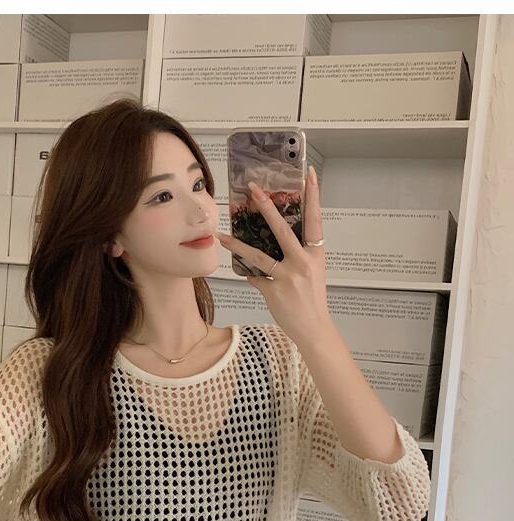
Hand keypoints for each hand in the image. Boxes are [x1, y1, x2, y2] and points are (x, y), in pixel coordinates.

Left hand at [215, 167, 331, 346]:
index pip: (315, 220)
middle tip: (253, 190)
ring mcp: (287, 277)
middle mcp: (302, 262)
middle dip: (266, 207)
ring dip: (237, 245)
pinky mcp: (273, 291)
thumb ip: (299, 254)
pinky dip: (249, 274)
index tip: (310, 175)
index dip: (314, 197)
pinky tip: (243, 271)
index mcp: (315, 254)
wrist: (314, 328)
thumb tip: (277, 240)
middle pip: (281, 229)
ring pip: (258, 254)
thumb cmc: (313, 299)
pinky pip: (255, 277)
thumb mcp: (313, 271)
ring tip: (222, 236)